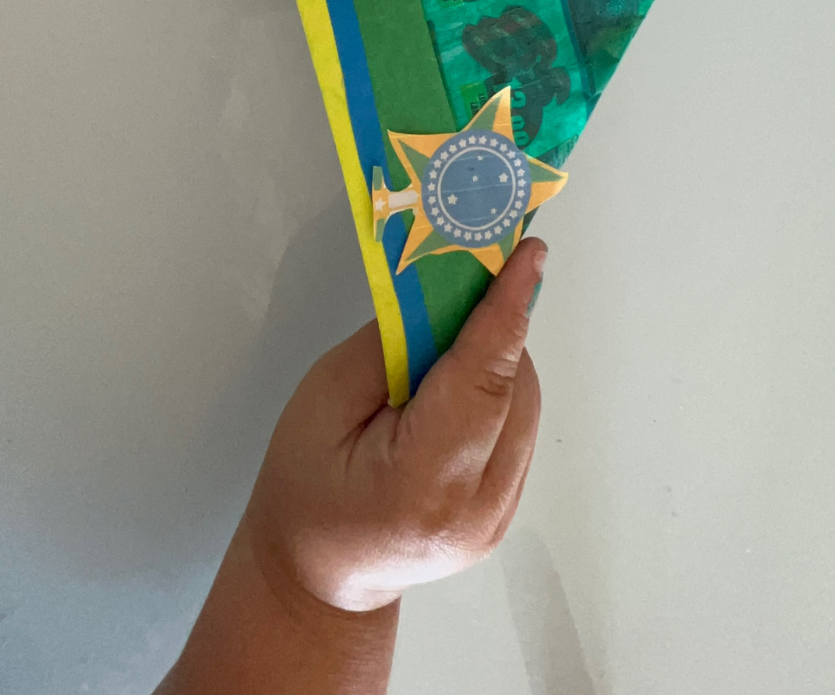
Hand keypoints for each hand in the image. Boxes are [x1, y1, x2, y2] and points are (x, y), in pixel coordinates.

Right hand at [242, 234, 546, 612]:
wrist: (317, 579)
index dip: (508, 310)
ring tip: (448, 333)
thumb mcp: (325, 400)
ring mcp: (500, 515)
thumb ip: (388, 345)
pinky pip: (516, 425)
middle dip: (495, 326)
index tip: (529, 255)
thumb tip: (441, 294)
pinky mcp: (506, 510)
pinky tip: (455, 378)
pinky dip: (494, 389)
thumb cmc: (304, 489)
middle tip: (468, 276)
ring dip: (495, 357)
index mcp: (425, 484)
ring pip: (523, 404)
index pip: (482, 381)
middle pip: (513, 388)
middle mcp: (479, 506)